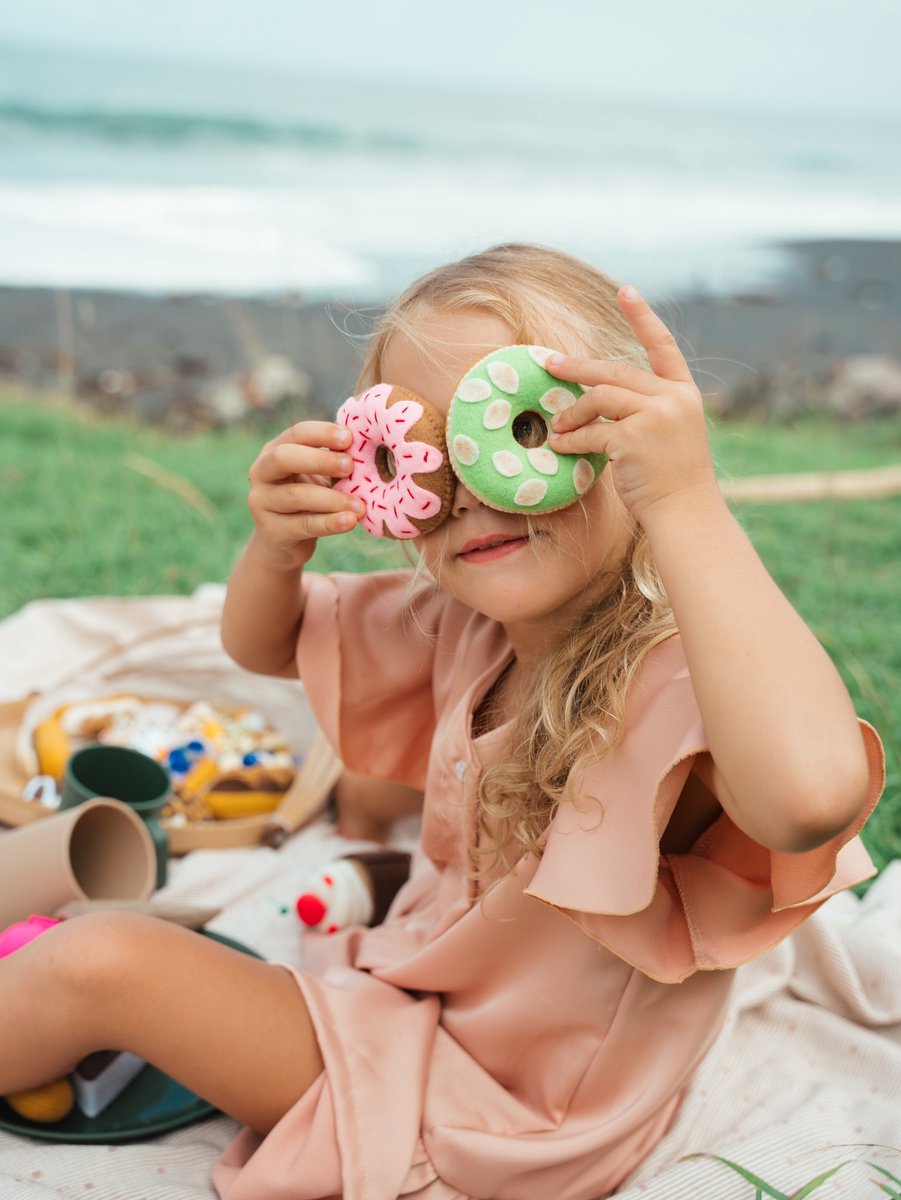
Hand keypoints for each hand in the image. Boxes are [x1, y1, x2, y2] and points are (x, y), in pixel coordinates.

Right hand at [247, 421, 365, 570]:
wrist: (284, 543)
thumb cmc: (309, 501)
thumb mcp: (318, 476)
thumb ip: (334, 461)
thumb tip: (367, 448)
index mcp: (274, 450)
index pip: (296, 434)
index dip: (322, 433)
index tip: (350, 438)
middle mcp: (261, 473)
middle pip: (284, 458)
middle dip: (320, 460)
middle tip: (350, 466)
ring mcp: (262, 502)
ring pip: (296, 496)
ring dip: (332, 499)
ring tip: (360, 505)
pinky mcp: (271, 531)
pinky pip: (304, 525)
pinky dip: (330, 523)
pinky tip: (350, 521)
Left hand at [546, 286, 718, 526]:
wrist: (687, 513)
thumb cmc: (671, 482)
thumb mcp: (666, 436)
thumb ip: (642, 411)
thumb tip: (595, 400)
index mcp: (684, 394)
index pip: (662, 346)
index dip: (643, 317)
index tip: (626, 290)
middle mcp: (673, 398)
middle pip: (615, 372)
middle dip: (578, 368)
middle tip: (550, 364)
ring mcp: (656, 415)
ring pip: (600, 397)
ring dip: (572, 412)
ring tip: (556, 426)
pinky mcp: (634, 437)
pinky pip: (591, 431)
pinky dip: (571, 439)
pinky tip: (560, 446)